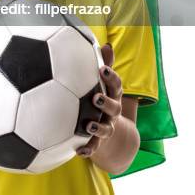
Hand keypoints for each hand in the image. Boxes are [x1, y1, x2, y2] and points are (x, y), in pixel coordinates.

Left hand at [77, 43, 122, 157]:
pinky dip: (88, 149)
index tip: (102, 69)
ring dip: (98, 128)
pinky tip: (78, 151)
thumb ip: (102, 62)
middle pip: (115, 107)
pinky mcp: (98, 141)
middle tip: (96, 98)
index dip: (111, 76)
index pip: (116, 85)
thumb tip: (106, 44)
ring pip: (106, 129)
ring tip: (89, 126)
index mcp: (112, 94)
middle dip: (107, 103)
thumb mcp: (101, 80)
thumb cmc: (99, 95)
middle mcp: (112, 111)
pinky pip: (94, 147)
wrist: (107, 127)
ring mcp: (107, 127)